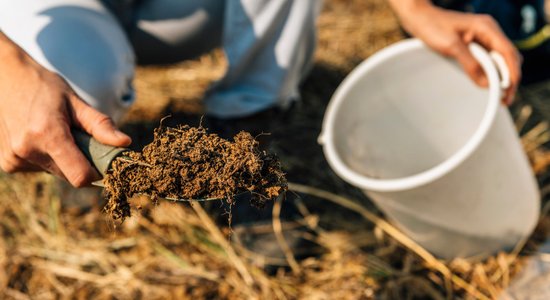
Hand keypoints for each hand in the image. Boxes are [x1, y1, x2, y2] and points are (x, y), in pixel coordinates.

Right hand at [0, 32, 130, 186]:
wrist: (6, 79)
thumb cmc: (45, 87)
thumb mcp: (76, 103)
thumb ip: (101, 126)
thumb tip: (125, 143)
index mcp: (47, 135)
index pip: (80, 176)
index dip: (96, 172)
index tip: (104, 161)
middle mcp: (27, 151)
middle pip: (69, 175)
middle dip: (81, 162)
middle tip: (78, 137)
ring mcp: (14, 159)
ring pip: (55, 172)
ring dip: (62, 159)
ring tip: (55, 131)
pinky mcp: (8, 164)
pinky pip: (40, 169)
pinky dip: (47, 158)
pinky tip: (40, 136)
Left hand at [388, 1, 521, 104]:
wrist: (419, 18)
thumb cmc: (433, 27)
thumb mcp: (451, 47)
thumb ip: (470, 64)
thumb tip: (486, 84)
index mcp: (487, 27)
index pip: (508, 52)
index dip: (512, 73)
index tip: (510, 91)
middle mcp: (489, 31)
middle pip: (508, 57)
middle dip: (510, 78)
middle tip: (505, 100)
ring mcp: (483, 37)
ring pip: (500, 59)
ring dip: (501, 76)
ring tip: (500, 97)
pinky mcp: (475, 43)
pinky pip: (489, 59)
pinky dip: (491, 72)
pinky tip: (489, 85)